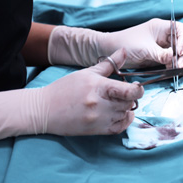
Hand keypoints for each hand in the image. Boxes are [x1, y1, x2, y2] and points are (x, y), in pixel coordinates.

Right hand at [0, 48, 142, 145]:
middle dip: (130, 97)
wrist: (45, 109)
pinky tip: (122, 113)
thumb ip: (109, 63)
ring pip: (125, 114)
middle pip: (128, 103)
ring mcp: (98, 119)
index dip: (137, 89)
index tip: (136, 86)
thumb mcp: (86, 73)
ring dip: (126, 108)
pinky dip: (124, 121)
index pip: (128, 91)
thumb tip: (124, 51)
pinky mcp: (96, 131)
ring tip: (118, 101)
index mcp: (97, 87)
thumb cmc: (65, 88)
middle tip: (124, 92)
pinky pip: (119, 128)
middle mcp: (99, 104)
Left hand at [100, 18, 182, 69]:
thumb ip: (162, 54)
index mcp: (160, 27)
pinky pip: (170, 60)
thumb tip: (175, 58)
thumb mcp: (145, 49)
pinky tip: (169, 70)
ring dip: (178, 60)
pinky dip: (172, 65)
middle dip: (182, 53)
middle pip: (181, 42)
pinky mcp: (157, 56)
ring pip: (177, 52)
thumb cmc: (125, 44)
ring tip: (174, 68)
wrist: (110, 51)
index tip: (179, 51)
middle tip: (179, 65)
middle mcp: (162, 35)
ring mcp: (161, 46)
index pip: (180, 29)